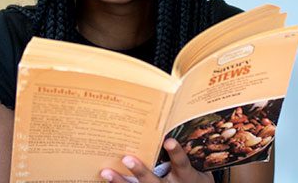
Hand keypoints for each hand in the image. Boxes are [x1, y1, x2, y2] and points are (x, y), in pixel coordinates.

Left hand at [99, 139, 213, 182]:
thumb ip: (180, 148)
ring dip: (120, 182)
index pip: (182, 163)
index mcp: (184, 175)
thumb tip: (165, 120)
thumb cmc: (191, 173)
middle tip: (127, 158)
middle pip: (154, 181)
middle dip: (140, 171)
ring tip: (106, 172)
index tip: (169, 141)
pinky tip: (104, 178)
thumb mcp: (193, 164)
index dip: (176, 153)